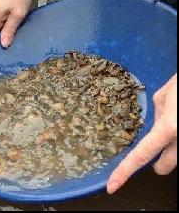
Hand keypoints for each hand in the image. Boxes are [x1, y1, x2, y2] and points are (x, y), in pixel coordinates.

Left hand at [107, 73, 176, 193]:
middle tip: (157, 148)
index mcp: (168, 128)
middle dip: (158, 162)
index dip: (124, 171)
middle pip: (163, 167)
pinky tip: (178, 125)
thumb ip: (158, 116)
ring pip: (176, 158)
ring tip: (174, 128)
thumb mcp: (164, 96)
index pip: (141, 154)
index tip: (112, 186)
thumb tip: (156, 127)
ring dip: (172, 150)